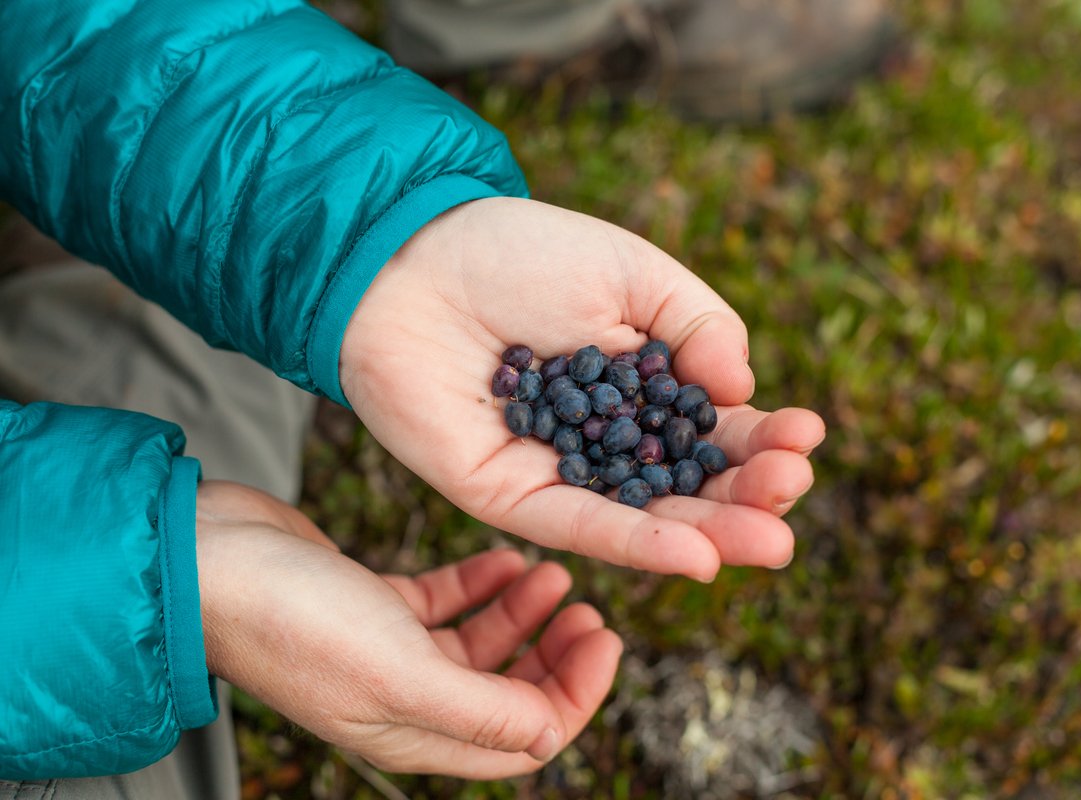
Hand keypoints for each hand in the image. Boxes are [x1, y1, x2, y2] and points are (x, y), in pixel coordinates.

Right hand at [195, 480, 621, 777]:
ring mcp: (388, 653)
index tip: (607, 638)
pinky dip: (481, 585)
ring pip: (482, 645)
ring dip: (525, 615)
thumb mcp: (398, 670)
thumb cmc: (295, 618)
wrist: (206, 558)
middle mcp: (404, 700)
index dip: (576, 695)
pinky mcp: (373, 607)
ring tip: (555, 576)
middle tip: (589, 609)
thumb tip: (551, 735)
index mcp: (412, 733)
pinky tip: (506, 559)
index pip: (522, 738)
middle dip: (557, 656)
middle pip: (508, 692)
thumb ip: (479, 710)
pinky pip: (447, 604)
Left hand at [340, 197, 824, 580]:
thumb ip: (696, 324)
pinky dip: (641, 545)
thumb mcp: (631, 272)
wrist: (408, 262)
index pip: (715, 426)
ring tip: (773, 542)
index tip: (807, 435)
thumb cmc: (517, 254)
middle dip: (748, 493)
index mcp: (642, 384)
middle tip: (793, 493)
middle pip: (690, 482)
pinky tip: (698, 556)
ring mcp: (563, 472)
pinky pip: (584, 527)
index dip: (763, 437)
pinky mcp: (512, 498)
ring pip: (647, 517)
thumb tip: (743, 391)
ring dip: (712, 533)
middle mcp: (608, 439)